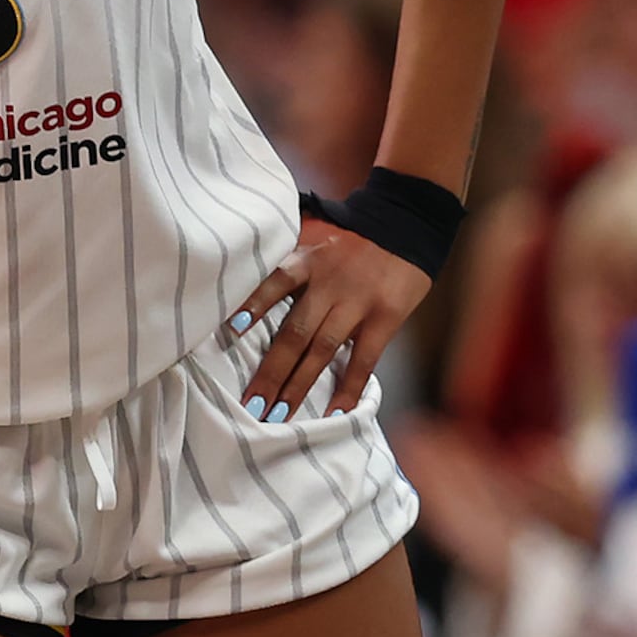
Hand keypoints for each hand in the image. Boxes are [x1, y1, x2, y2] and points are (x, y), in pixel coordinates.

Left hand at [228, 220, 427, 421]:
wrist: (407, 221)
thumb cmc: (352, 235)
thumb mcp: (314, 234)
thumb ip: (288, 260)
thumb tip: (246, 286)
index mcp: (306, 260)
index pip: (272, 283)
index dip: (251, 306)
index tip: (229, 331)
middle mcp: (328, 283)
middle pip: (294, 333)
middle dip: (270, 372)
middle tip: (251, 405)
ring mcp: (357, 302)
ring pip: (322, 350)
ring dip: (299, 386)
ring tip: (279, 416)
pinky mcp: (386, 318)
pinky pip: (364, 359)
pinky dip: (348, 387)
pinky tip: (334, 413)